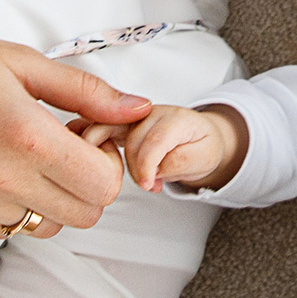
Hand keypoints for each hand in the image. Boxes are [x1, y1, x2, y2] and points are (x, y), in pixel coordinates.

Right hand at [0, 17, 149, 238]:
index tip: (86, 135)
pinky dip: (12, 206)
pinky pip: (6, 229)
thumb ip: (86, 91)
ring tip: (22, 156)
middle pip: (84, 215)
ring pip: (46, 227)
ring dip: (50, 198)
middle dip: (86, 184)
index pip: (104, 186)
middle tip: (60, 146)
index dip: (107, 162)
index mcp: (24, 135)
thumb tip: (140, 109)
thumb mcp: (19, 61)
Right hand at [78, 105, 245, 192]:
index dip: (148, 165)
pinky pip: (97, 129)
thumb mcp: (204, 158)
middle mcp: (151, 112)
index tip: (148, 185)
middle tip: (150, 185)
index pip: (155, 139)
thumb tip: (154, 170)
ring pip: (108, 132)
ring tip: (126, 176)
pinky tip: (97, 161)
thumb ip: (181, 162)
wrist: (200, 137)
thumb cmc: (202, 147)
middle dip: (136, 168)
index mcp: (176, 118)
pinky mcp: (119, 124)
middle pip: (131, 139)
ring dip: (111, 159)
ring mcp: (132, 116)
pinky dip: (92, 145)